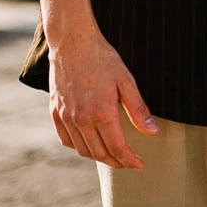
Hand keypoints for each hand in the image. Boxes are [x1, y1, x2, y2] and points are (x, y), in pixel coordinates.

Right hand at [47, 28, 157, 169]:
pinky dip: (79, 147)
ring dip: (99, 157)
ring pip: (82, 149)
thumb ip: (138, 109)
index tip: (140, 165)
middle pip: (100, 153)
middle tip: (129, 162)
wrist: (72, 42)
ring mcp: (65, 116)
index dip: (130, 160)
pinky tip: (89, 145)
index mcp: (101, 112)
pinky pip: (66, 139)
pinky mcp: (55, 111)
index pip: (117, 148)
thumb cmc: (102, 58)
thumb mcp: (126, 81)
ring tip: (113, 156)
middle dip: (117, 162)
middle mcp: (81, 119)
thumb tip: (152, 132)